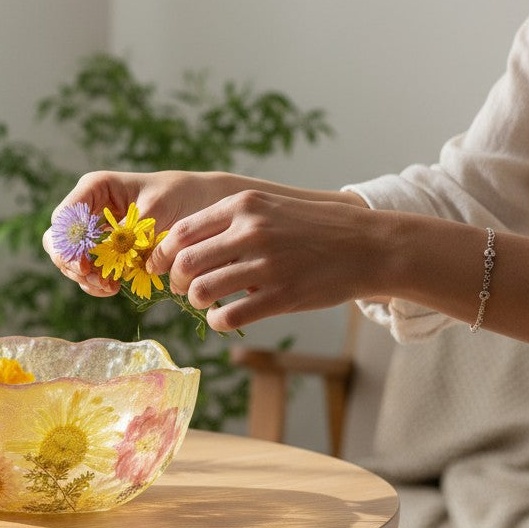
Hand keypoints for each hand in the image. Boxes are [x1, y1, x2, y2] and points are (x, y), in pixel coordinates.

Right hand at [43, 170, 229, 295]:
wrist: (202, 205)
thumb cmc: (181, 195)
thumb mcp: (157, 207)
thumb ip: (130, 228)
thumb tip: (110, 249)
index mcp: (94, 188)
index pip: (64, 218)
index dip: (67, 243)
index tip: (84, 264)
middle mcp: (88, 209)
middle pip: (58, 240)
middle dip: (71, 263)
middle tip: (95, 278)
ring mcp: (94, 232)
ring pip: (70, 259)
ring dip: (84, 277)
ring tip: (109, 286)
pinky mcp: (105, 250)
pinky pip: (88, 270)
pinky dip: (95, 282)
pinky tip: (112, 288)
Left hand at [146, 190, 388, 330]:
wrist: (369, 245)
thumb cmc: (313, 229)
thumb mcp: (269, 208)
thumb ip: (229, 222)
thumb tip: (181, 245)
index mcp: (243, 206)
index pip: (181, 232)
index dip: (162, 254)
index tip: (160, 266)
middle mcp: (251, 231)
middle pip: (185, 263)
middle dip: (175, 280)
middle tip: (181, 287)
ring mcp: (267, 265)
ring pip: (202, 291)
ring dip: (196, 302)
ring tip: (205, 302)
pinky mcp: (282, 296)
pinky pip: (228, 316)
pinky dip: (216, 321)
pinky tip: (222, 317)